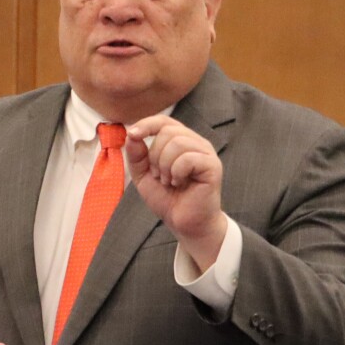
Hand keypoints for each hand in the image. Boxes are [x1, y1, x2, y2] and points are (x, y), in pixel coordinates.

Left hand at [126, 115, 226, 272]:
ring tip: (170, 181)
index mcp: (181, 140)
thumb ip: (136, 155)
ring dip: (165, 166)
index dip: (147, 124)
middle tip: (160, 176)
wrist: (184, 223)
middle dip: (155, 155)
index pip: (163, 121)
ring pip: (177, 143)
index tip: (133, 135)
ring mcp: (206, 153)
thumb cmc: (168, 198)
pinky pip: (187, 158)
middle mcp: (195, 142)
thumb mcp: (143, 175)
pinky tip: (180, 183)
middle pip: (167, 131)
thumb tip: (132, 134)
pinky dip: (177, 172)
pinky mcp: (212, 166)